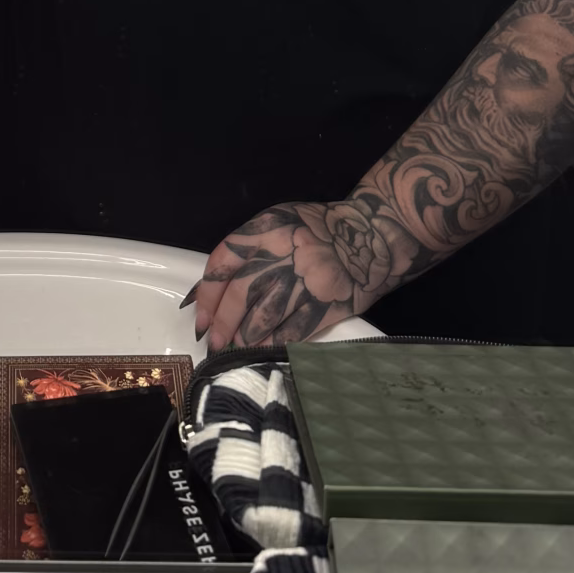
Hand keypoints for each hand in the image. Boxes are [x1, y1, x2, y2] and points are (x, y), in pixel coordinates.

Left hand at [193, 200, 381, 349]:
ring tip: (238, 347)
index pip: (223, 263)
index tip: (201, 317)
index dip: (207, 295)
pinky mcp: (325, 305)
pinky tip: (263, 350)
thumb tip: (209, 290)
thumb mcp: (279, 221)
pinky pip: (291, 332)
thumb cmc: (319, 228)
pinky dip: (273, 345)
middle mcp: (283, 254)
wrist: (372, 235)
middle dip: (222, 324)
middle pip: (240, 296)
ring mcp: (305, 282)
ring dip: (245, 338)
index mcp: (266, 229)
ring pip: (263, 319)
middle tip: (215, 342)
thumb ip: (247, 249)